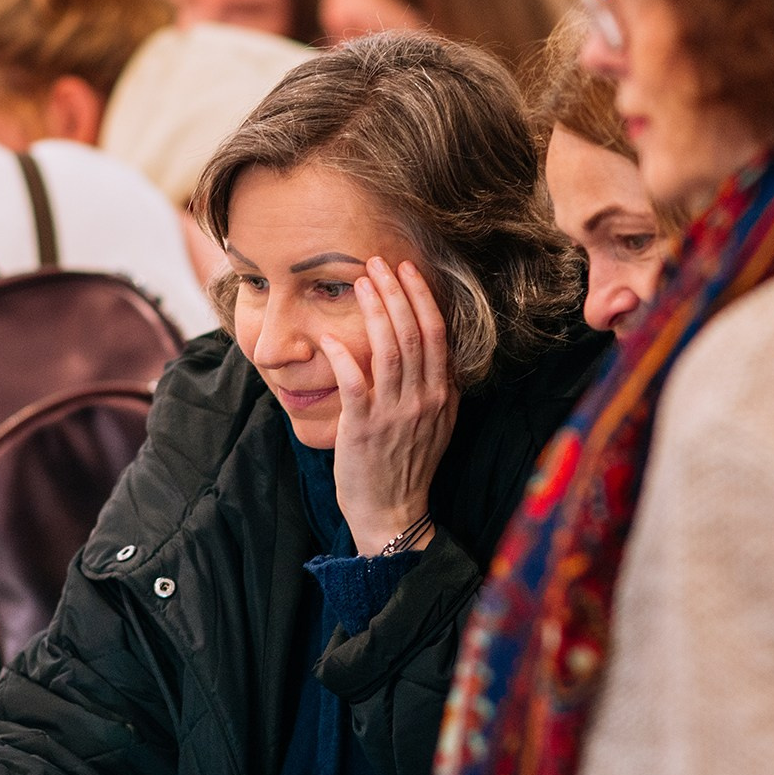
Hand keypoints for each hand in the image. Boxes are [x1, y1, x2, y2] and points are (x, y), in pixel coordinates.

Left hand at [320, 258, 457, 555]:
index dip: (421, 297)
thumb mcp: (437, 422)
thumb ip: (437, 384)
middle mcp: (423, 399)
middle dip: (396, 293)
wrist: (394, 512)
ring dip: (374, 312)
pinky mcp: (365, 429)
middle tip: (379, 262)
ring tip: (361, 283)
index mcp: (442, 394)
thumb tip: (431, 345)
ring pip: (388, 351)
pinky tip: (331, 338)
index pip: (437, 333)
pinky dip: (344, 358)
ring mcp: (395, 414)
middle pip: (413, 333)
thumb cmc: (409, 464)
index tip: (407, 270)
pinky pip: (355, 385)